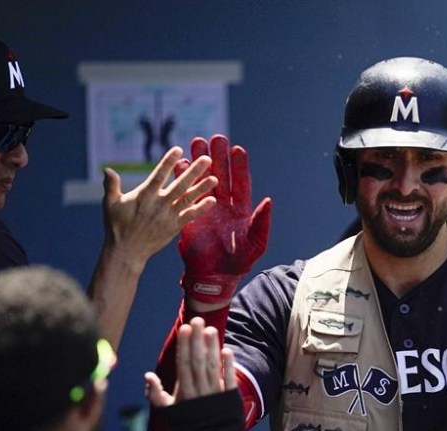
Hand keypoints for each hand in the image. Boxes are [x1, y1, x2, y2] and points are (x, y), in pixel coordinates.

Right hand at [101, 147, 217, 272]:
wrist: (126, 252)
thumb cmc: (116, 226)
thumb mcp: (111, 204)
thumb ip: (111, 186)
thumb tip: (108, 169)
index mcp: (144, 195)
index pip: (158, 174)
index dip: (168, 162)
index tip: (178, 149)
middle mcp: (158, 204)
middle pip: (179, 184)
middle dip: (194, 171)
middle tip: (207, 159)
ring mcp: (168, 216)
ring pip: (188, 199)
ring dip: (202, 188)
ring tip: (215, 178)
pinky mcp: (173, 227)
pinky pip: (190, 216)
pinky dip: (201, 209)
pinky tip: (212, 200)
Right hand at [144, 316, 235, 407]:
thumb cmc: (186, 422)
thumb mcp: (168, 410)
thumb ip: (155, 393)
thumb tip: (147, 375)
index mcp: (184, 392)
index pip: (183, 364)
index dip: (184, 346)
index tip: (185, 328)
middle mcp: (200, 391)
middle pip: (198, 361)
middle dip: (197, 340)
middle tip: (198, 320)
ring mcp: (215, 394)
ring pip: (213, 367)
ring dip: (212, 347)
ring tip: (211, 329)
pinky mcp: (230, 398)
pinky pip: (229, 379)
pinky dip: (229, 365)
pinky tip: (227, 350)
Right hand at [178, 135, 270, 304]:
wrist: (214, 277)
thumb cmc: (239, 262)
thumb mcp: (255, 243)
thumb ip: (261, 222)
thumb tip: (268, 200)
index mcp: (241, 210)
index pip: (241, 183)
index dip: (239, 166)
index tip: (237, 148)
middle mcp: (224, 206)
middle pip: (221, 175)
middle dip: (218, 157)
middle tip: (214, 138)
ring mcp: (206, 209)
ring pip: (203, 180)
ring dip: (199, 163)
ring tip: (195, 142)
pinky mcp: (190, 215)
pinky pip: (186, 194)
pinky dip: (182, 179)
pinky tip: (177, 164)